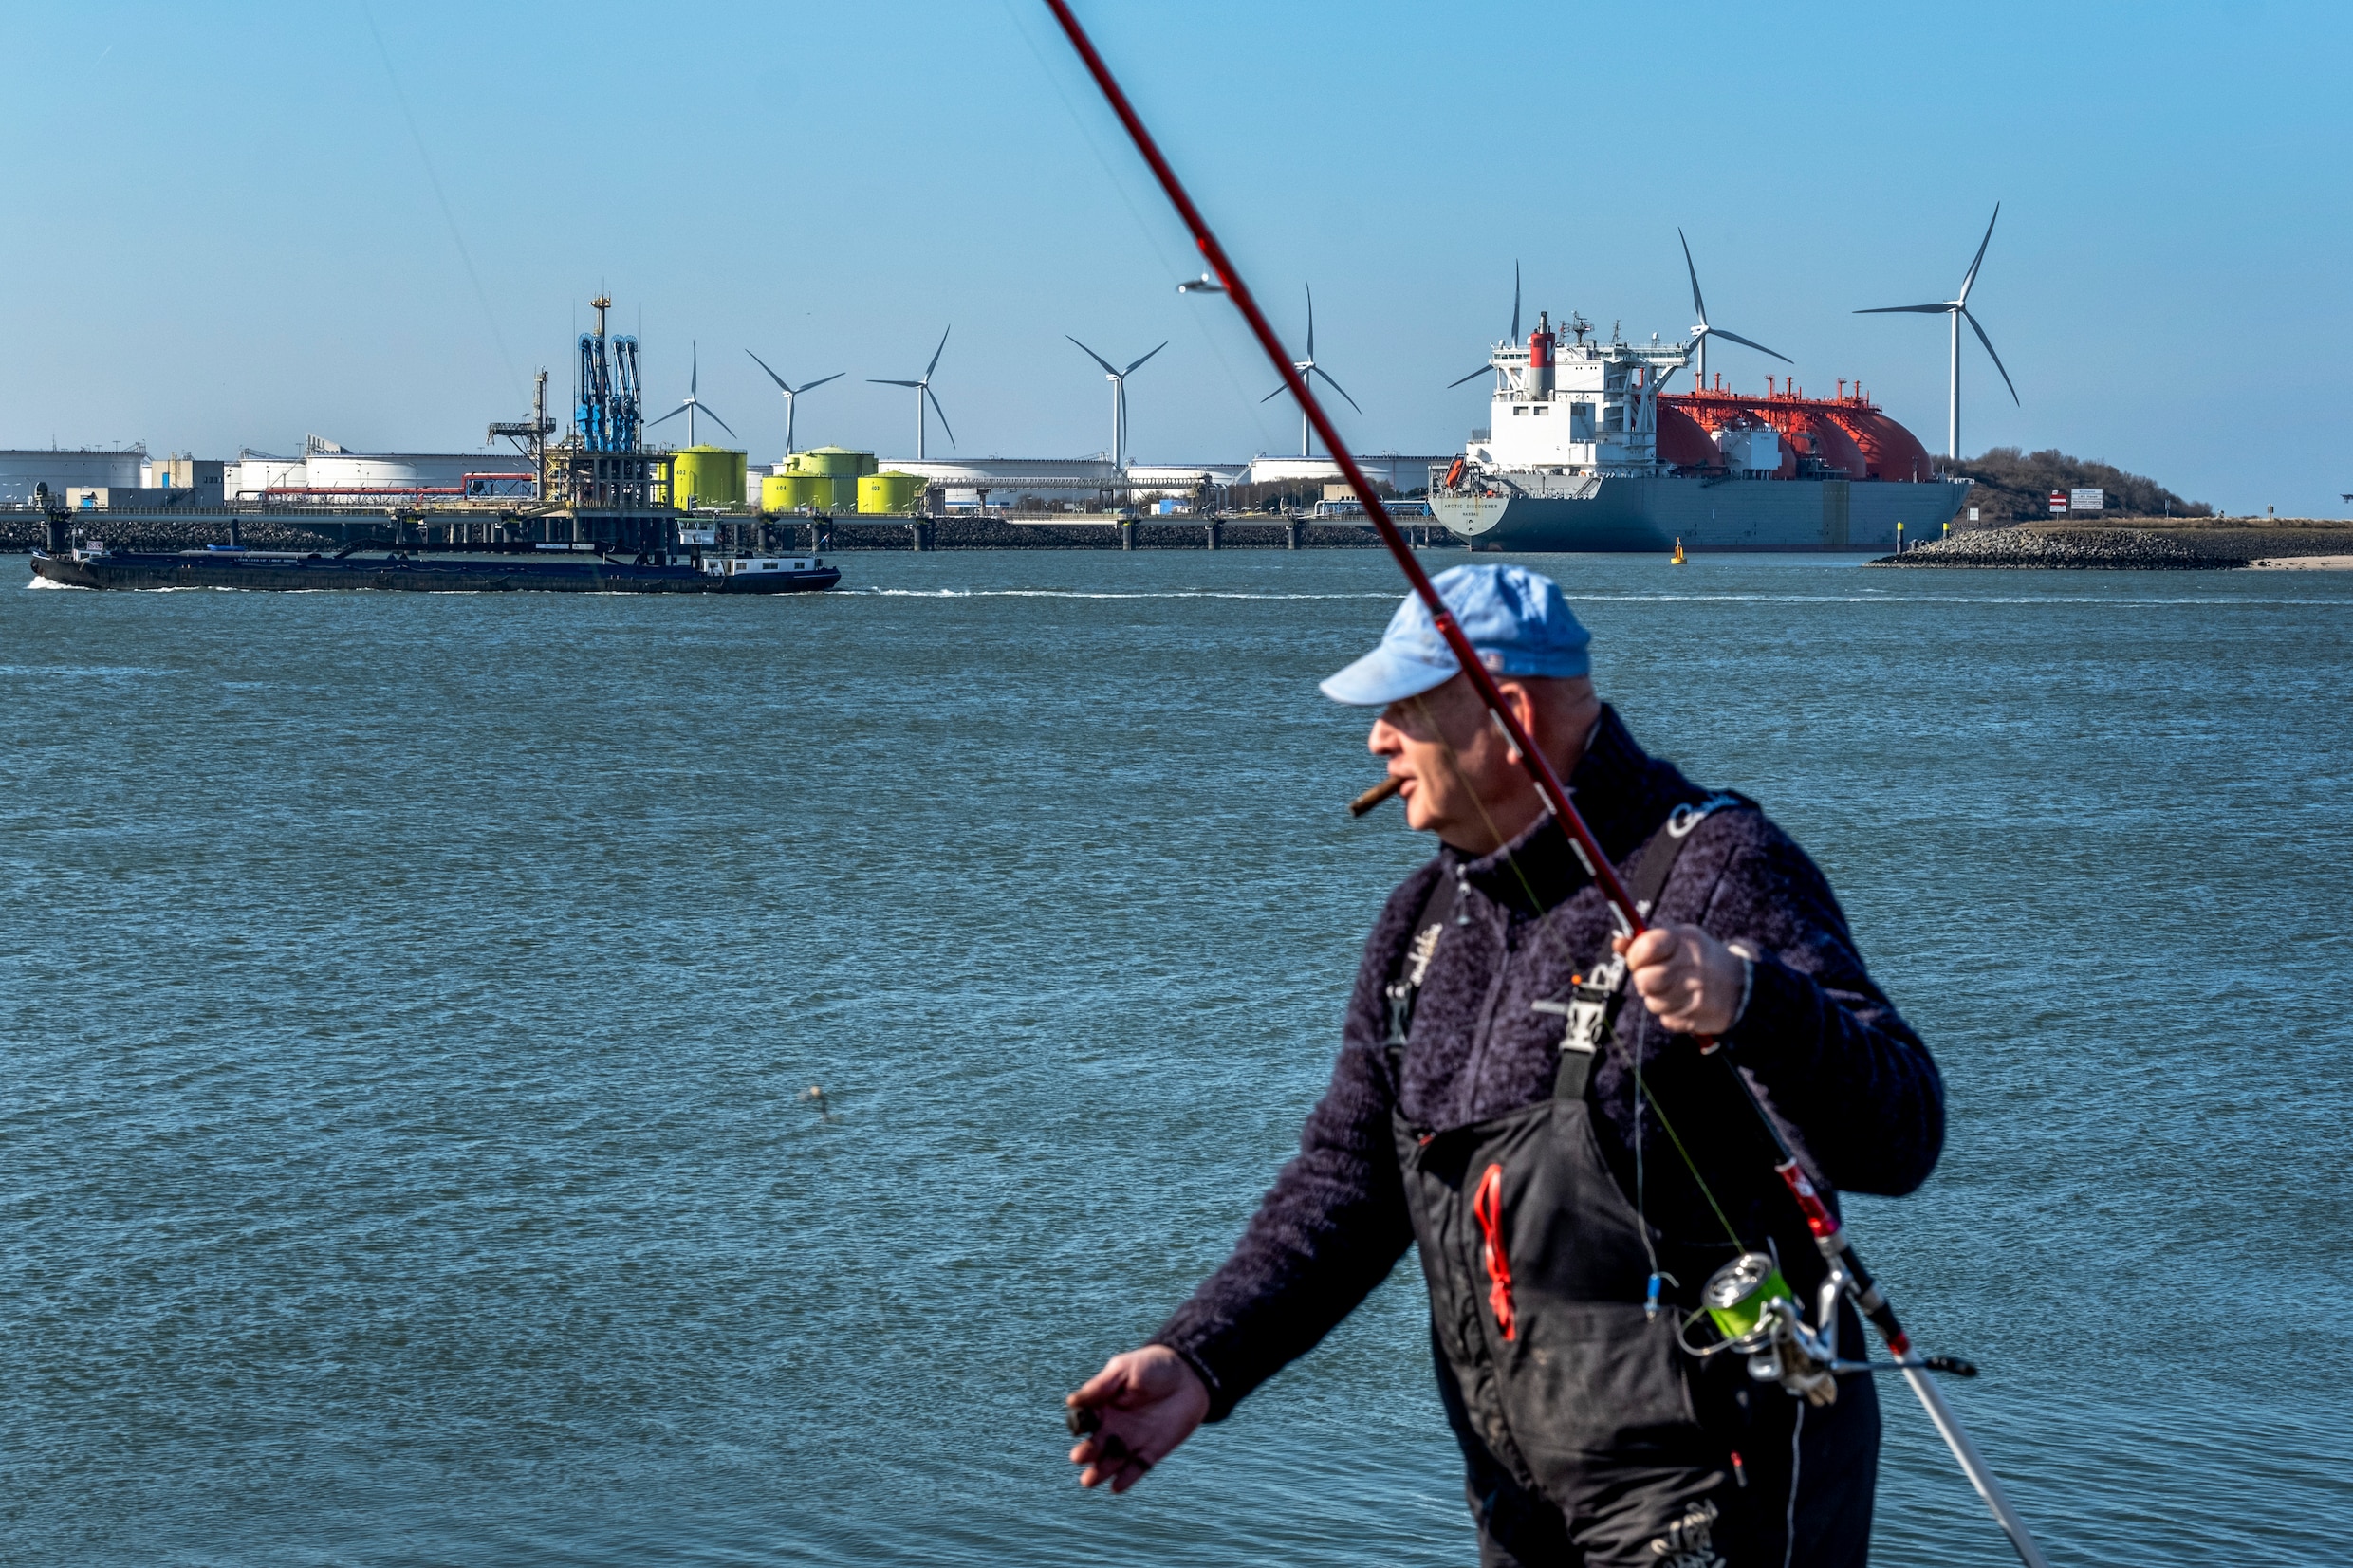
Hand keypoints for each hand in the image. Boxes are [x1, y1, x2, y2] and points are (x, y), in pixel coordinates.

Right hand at [1066, 1345, 1209, 1493]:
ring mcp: (1131, 1441)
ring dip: (1100, 1471)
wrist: (1190, 1376)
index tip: (1079, 1428)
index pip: (1085, 1419)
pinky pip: (1136, 1469)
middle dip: (1087, 1452)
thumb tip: (1071, 1400)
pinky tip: (1116, 1486)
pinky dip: (1126, 1479)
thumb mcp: (1125, 1369)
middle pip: (1095, 1444)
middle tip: (1080, 1457)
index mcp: (1103, 1406)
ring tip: (1089, 1481)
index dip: (1079, 1425)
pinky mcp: (1150, 1452)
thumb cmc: (1154, 1366)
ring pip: (1111, 1461)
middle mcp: (1113, 1427)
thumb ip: (1101, 1386)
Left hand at [1612, 923, 1747, 1036]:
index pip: (1646, 948)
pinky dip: (1670, 1013)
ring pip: (1653, 1003)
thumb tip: (1617, 943)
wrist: (1741, 985)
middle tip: (1652, 978)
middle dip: (1643, 980)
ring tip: (1673, 989)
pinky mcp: (1699, 1018)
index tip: (1637, 959)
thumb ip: (1645, 941)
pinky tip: (1684, 1002)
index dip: (1634, 956)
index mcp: (1686, 941)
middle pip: (1645, 980)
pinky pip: (1667, 1019)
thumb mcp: (1678, 940)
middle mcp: (1693, 967)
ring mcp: (1697, 995)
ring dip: (1657, 998)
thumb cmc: (1698, 958)